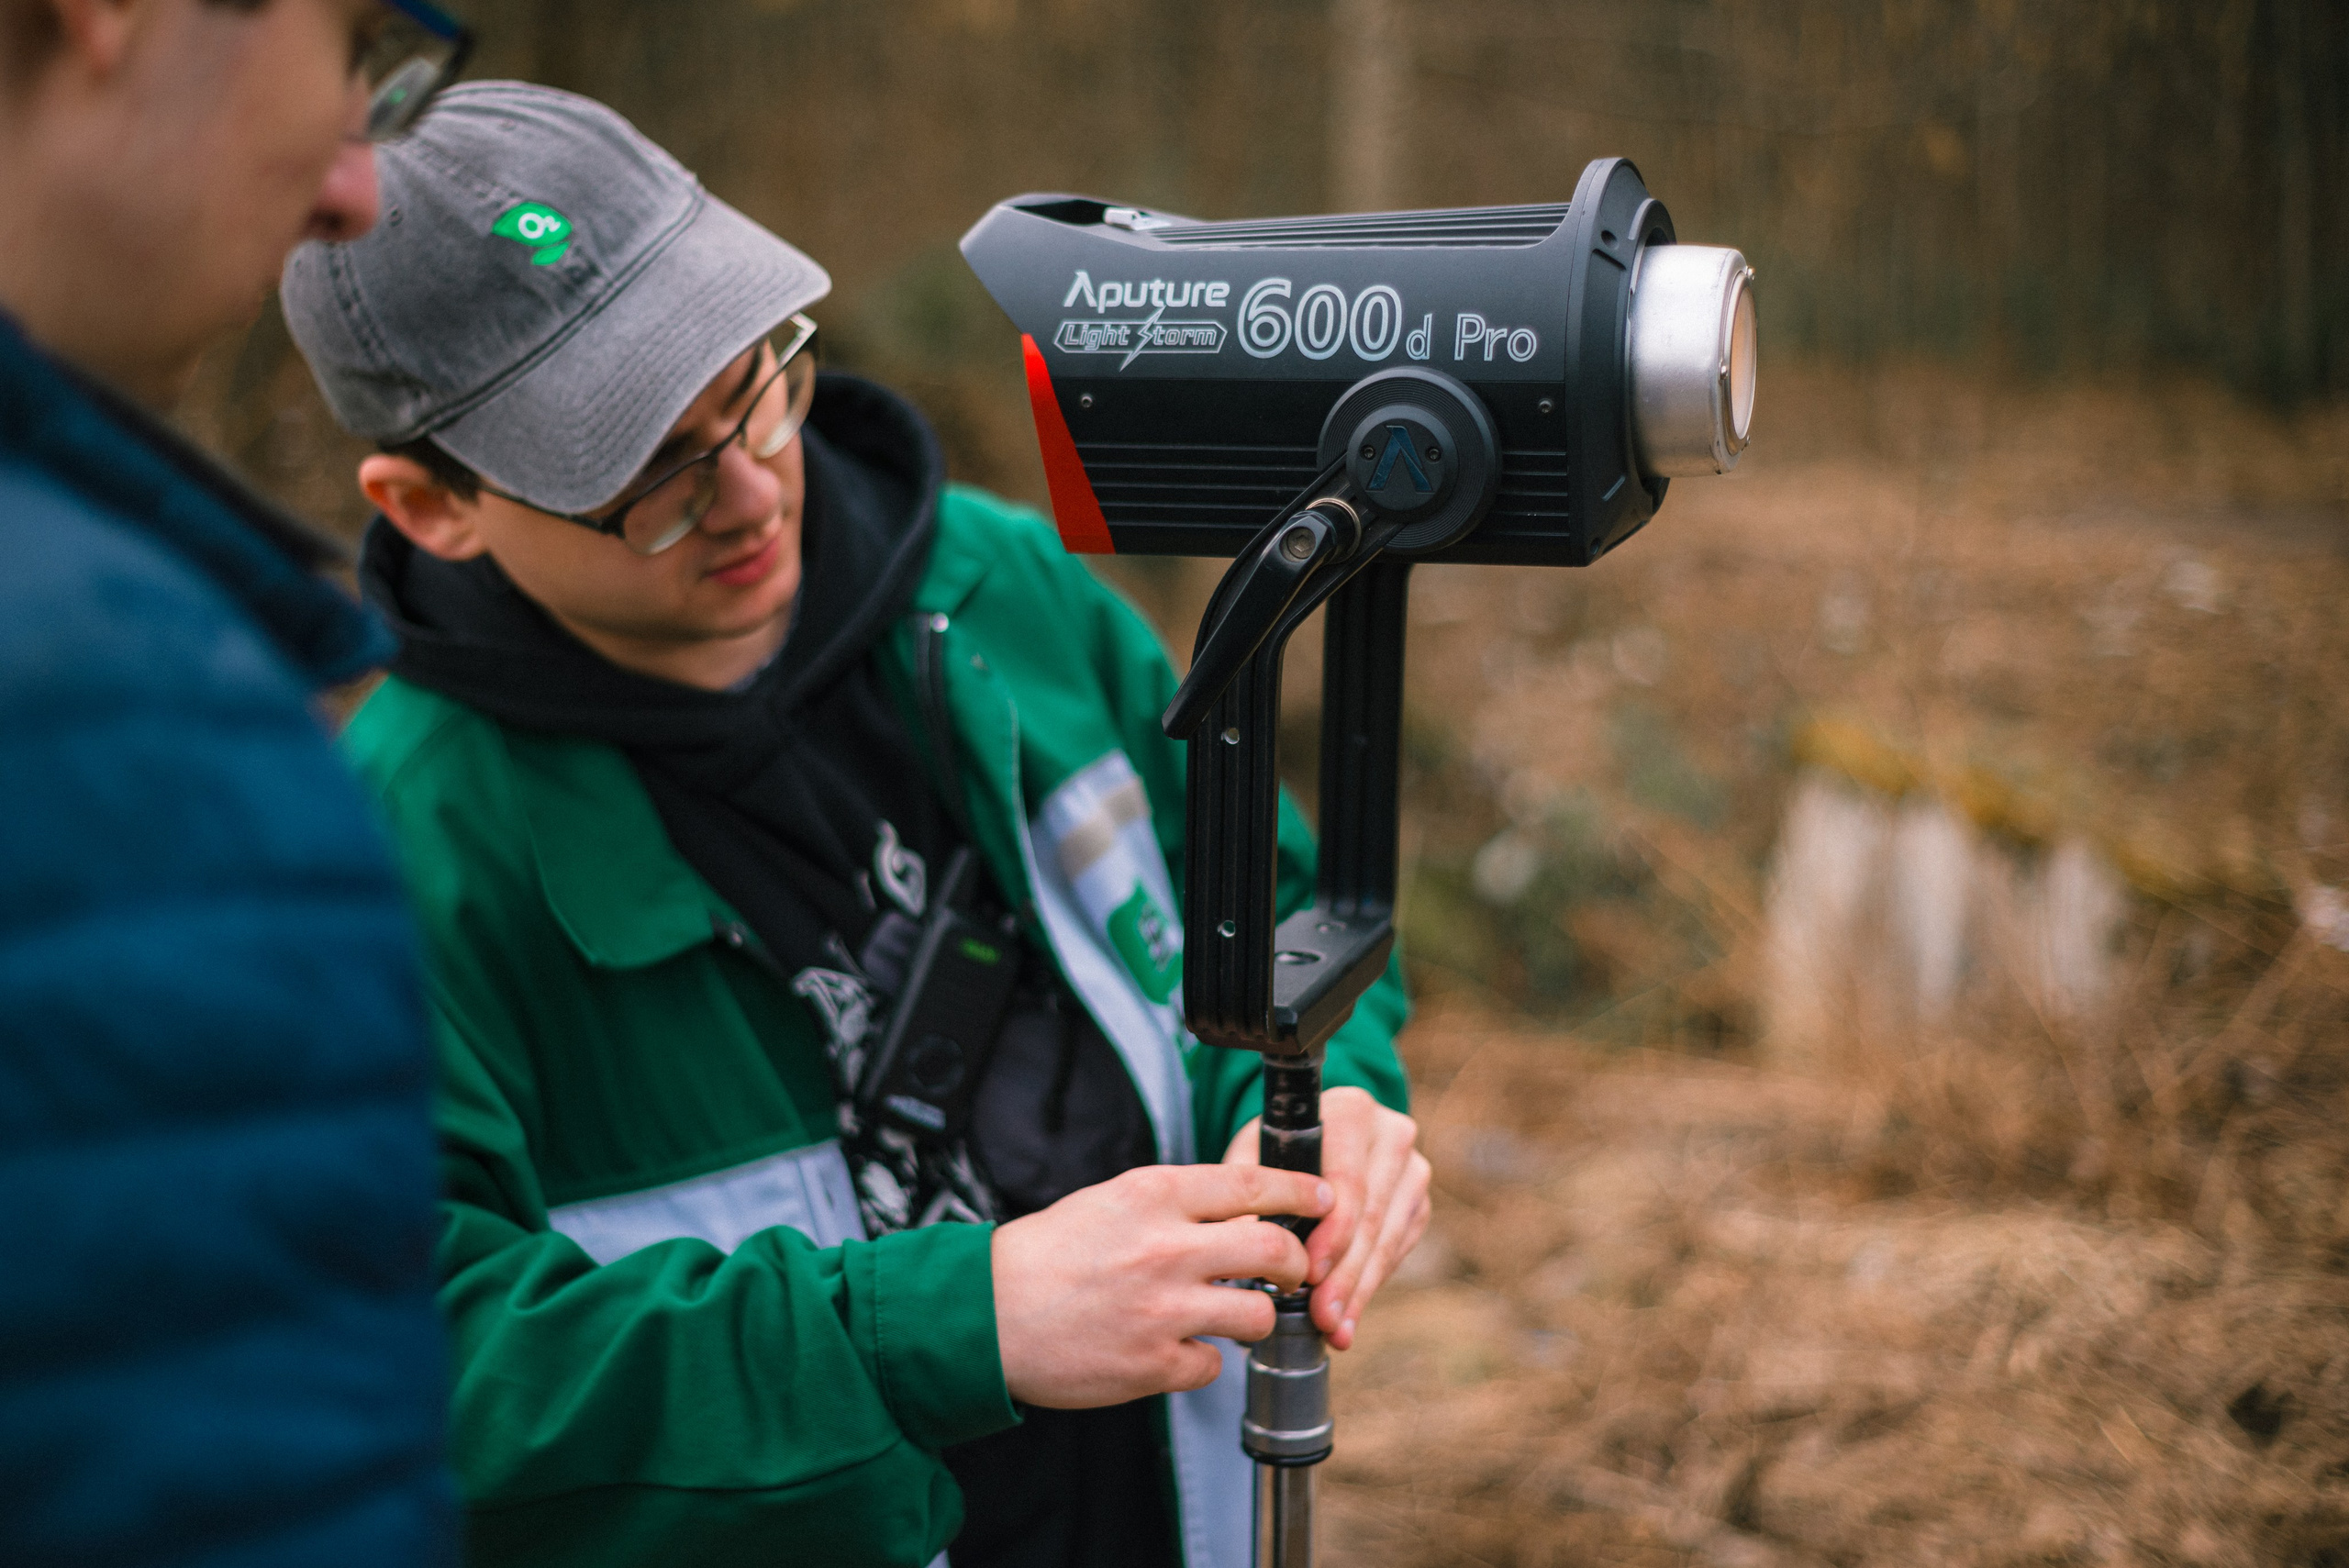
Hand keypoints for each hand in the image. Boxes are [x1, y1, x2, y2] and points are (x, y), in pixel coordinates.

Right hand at [991, 1164, 1332, 1407]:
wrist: (986, 1314)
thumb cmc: (1048, 1253)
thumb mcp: (1112, 1201)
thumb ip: (1176, 1203)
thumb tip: (1244, 1213)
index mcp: (1154, 1195)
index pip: (1253, 1185)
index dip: (1301, 1192)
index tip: (1325, 1198)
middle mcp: (1166, 1248)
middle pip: (1275, 1252)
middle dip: (1298, 1264)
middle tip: (1293, 1271)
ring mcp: (1162, 1310)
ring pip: (1256, 1316)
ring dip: (1254, 1318)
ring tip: (1231, 1317)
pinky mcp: (1152, 1364)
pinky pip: (1212, 1364)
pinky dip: (1202, 1359)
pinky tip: (1176, 1349)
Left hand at [1223, 1086, 1430, 1350]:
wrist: (1314, 1139)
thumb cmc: (1274, 1149)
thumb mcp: (1253, 1155)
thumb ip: (1250, 1193)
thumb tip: (1239, 1246)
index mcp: (1351, 1110)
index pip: (1349, 1181)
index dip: (1332, 1233)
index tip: (1309, 1275)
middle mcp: (1392, 1135)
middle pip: (1372, 1216)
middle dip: (1345, 1274)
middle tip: (1322, 1317)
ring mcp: (1412, 1170)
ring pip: (1388, 1240)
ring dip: (1358, 1290)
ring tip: (1334, 1329)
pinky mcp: (1418, 1204)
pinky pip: (1396, 1253)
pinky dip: (1369, 1288)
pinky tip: (1348, 1319)